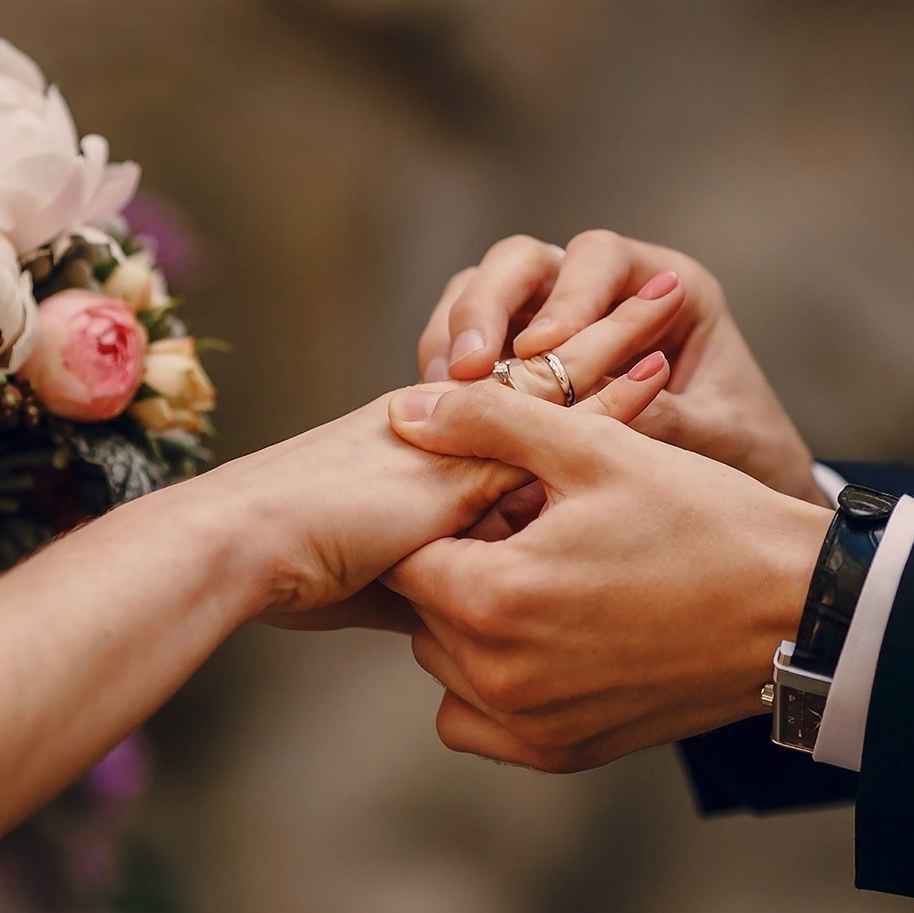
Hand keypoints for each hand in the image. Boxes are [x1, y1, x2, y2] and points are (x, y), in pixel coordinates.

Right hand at [236, 281, 686, 624]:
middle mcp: (444, 423)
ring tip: (670, 300)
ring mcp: (457, 431)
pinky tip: (658, 369)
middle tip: (660, 296)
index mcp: (422, 444)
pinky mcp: (467, 450)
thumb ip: (433, 579)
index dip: (563, 377)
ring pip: (552, 374)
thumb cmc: (290, 569)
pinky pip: (552, 413)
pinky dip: (609, 395)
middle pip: (538, 369)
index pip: (509, 401)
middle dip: (598, 333)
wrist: (243, 550)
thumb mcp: (381, 578)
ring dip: (615, 339)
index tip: (616, 352)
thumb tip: (461, 617)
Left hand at [382, 383, 832, 772]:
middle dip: (459, 567)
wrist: (798, 610)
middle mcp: (500, 677)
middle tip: (531, 532)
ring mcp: (531, 725)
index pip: (406, 554)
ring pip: (446, 666)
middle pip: (423, 611)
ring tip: (547, 579)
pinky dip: (493, 684)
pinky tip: (550, 636)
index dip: (445, 516)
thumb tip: (406, 412)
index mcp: (494, 597)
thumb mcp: (595, 448)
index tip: (499, 498)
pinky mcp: (564, 753)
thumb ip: (488, 423)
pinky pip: (480, 723)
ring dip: (473, 624)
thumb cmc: (704, 519)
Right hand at [416, 231, 825, 504]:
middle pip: (524, 262)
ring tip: (441, 390)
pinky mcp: (517, 360)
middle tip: (467, 368)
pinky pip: (467, 343)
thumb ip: (667, 418)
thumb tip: (595, 411)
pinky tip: (441, 413)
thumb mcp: (719, 437)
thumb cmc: (743, 455)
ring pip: (482, 291)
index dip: (566, 297)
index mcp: (667, 285)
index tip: (541, 350)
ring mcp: (553, 319)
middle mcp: (603, 290)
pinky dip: (447, 370)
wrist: (736, 506)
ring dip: (454, 334)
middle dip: (487, 305)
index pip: (599, 258)